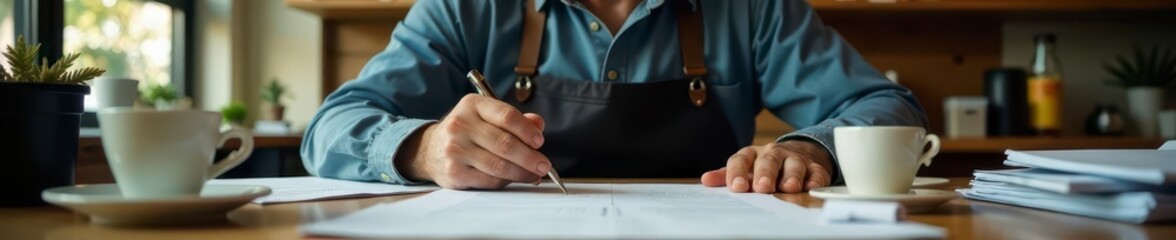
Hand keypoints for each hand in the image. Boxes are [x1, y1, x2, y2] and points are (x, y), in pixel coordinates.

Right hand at [396, 94, 550, 188]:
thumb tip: (538, 125)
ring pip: (499, 165)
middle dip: (530, 157)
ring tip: (534, 174)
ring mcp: (455, 149)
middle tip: (544, 165)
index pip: (506, 116)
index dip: (527, 130)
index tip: (540, 141)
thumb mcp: (487, 116)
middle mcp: (461, 125)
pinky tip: (516, 179)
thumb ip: (514, 119)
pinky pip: (489, 180)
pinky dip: (507, 181)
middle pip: (505, 143)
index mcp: (472, 105)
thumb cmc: (467, 131)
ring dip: (522, 172)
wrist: (430, 149)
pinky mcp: (454, 172)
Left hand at [700, 140, 832, 192]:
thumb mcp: (746, 167)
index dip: (738, 172)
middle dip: (765, 174)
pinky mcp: (815, 167)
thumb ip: (727, 174)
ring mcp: (796, 159)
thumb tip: (705, 180)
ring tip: (789, 187)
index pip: (742, 159)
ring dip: (791, 176)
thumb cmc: (767, 165)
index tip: (736, 186)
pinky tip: (810, 187)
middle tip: (762, 188)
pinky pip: (816, 172)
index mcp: (753, 154)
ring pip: (793, 164)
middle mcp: (774, 154)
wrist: (801, 151)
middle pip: (769, 160)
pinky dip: (814, 180)